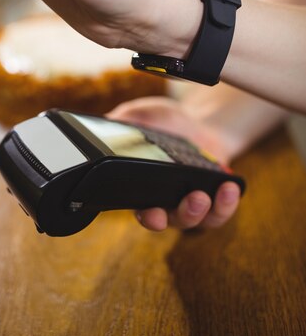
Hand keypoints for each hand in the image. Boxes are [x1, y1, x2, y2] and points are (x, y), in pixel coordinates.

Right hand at [107, 97, 240, 231]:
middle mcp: (166, 200)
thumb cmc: (163, 121)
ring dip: (204, 211)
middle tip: (194, 199)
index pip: (143, 210)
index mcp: (143, 186)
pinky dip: (226, 205)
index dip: (149, 217)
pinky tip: (229, 188)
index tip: (154, 215)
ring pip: (196, 220)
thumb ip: (121, 121)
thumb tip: (105, 123)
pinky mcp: (214, 198)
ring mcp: (190, 201)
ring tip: (208, 194)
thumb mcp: (139, 114)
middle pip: (172, 220)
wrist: (196, 120)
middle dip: (183, 215)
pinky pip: (219, 213)